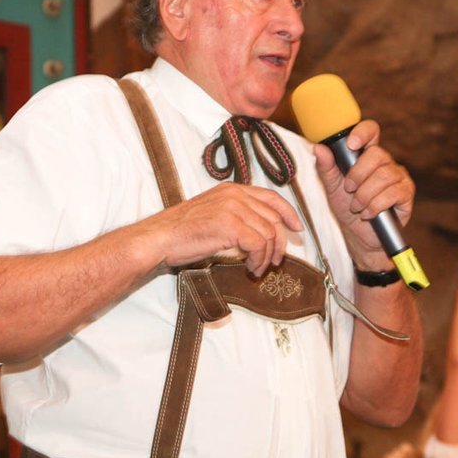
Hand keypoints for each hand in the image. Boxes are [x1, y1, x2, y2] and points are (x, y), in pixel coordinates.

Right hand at [144, 182, 302, 276]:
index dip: (288, 213)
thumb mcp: (213, 213)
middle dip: (279, 243)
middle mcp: (235, 195)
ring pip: (269, 233)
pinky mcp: (230, 225)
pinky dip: (258, 260)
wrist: (160, 238)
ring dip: (267, 256)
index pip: (271, 197)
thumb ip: (236, 215)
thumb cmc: (182, 232)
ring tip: (257, 268)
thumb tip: (260, 232)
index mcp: (232, 190)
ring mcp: (233, 208)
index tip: (296, 227)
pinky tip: (250, 268)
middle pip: (274, 218)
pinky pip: (259, 244)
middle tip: (275, 261)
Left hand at [313, 119, 415, 264]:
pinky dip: (376, 205)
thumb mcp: (332, 188)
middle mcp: (385, 162)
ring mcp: (398, 176)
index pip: (371, 131)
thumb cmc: (347, 209)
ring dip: (365, 194)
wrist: (359, 236)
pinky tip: (368, 213)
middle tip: (349, 190)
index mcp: (367, 155)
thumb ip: (326, 168)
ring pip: (384, 175)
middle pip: (377, 154)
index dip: (363, 132)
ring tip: (357, 206)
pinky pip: (393, 193)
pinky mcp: (406, 193)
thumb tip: (319, 148)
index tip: (351, 144)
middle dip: (357, 175)